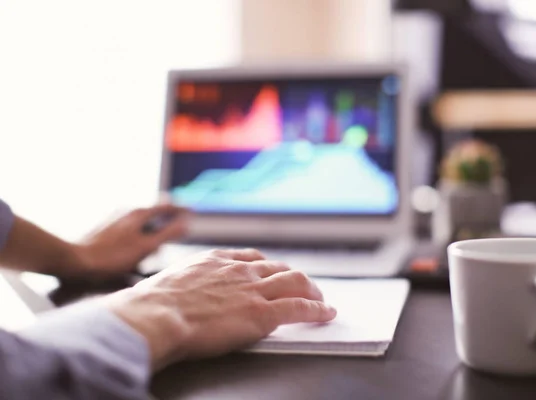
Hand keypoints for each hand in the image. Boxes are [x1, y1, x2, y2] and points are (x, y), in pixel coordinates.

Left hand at [75, 204, 188, 277]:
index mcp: (139, 213)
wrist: (75, 261)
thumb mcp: (145, 247)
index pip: (166, 206)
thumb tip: (187, 223)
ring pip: (140, 220)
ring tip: (156, 243)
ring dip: (151, 228)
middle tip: (176, 226)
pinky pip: (129, 227)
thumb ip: (167, 234)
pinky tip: (135, 248)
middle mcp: (126, 211)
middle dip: (166, 219)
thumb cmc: (112, 256)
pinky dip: (139, 233)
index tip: (192, 212)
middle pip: (153, 212)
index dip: (181, 210)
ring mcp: (114, 218)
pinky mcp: (105, 228)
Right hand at [106, 248, 336, 368]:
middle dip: (292, 277)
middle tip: (302, 286)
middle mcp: (238, 270)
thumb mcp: (165, 284)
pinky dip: (317, 309)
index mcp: (215, 260)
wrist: (156, 315)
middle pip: (277, 267)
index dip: (266, 266)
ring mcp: (253, 290)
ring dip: (311, 290)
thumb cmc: (150, 305)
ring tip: (320, 299)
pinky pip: (299, 307)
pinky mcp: (262, 313)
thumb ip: (180, 287)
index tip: (272, 271)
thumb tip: (171, 299)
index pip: (250, 258)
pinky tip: (326, 313)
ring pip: (294, 281)